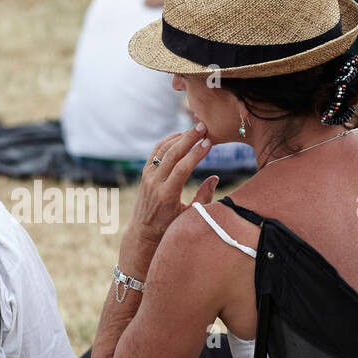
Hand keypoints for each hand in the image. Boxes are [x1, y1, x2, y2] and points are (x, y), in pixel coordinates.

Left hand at [123, 125, 217, 263]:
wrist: (144, 231)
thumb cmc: (169, 226)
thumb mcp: (189, 215)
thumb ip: (203, 197)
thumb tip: (214, 177)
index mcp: (167, 195)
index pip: (182, 168)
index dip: (196, 154)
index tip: (209, 142)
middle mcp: (155, 183)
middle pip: (172, 154)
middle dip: (188, 138)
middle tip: (203, 127)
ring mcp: (148, 176)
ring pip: (163, 150)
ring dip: (179, 137)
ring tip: (195, 129)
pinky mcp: (145, 173)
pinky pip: (156, 152)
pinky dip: (168, 141)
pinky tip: (180, 136)